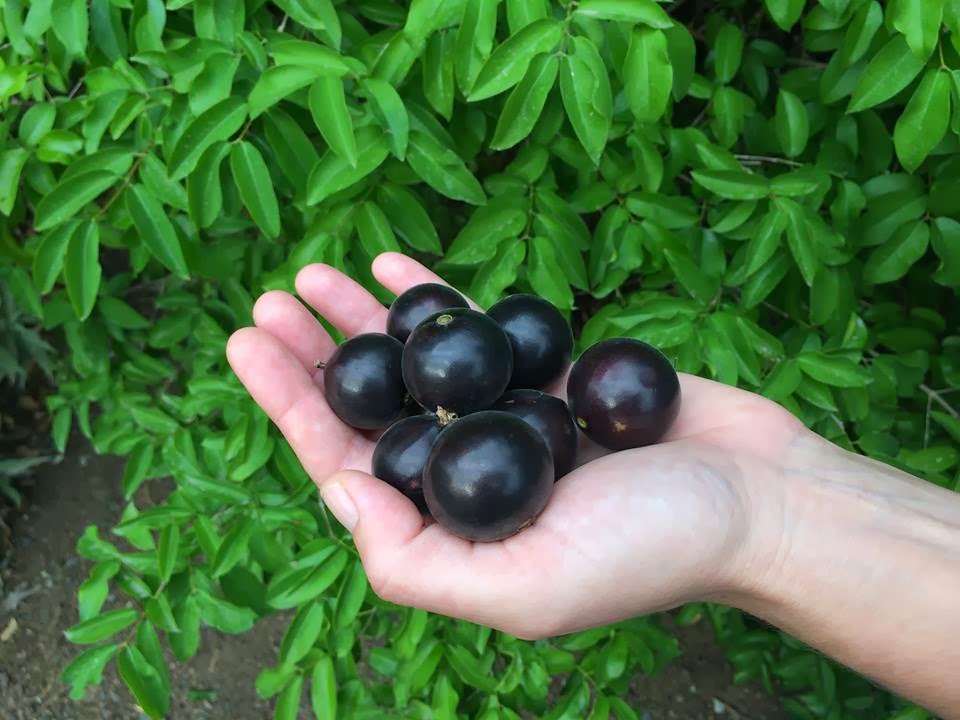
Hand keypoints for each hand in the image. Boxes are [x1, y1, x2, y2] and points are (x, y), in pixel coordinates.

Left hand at [226, 253, 804, 638]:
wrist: (757, 499)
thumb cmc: (652, 550)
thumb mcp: (525, 588)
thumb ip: (416, 561)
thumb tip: (338, 495)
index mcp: (452, 529)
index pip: (348, 463)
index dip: (292, 406)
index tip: (248, 346)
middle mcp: (470, 474)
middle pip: (371, 407)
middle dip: (315, 356)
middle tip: (267, 302)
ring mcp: (508, 420)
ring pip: (415, 364)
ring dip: (361, 320)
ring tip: (309, 275)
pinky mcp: (549, 376)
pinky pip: (477, 333)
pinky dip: (433, 298)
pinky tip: (391, 265)